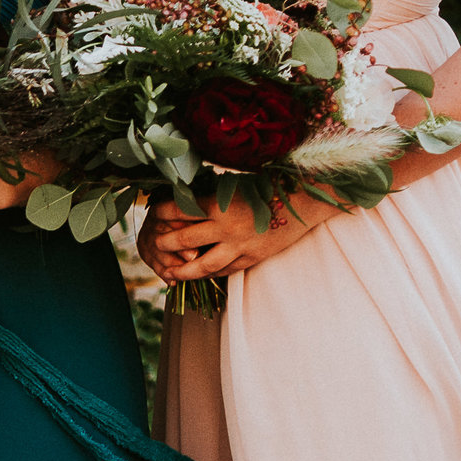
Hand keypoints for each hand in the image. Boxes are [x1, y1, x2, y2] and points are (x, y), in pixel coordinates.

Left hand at [144, 193, 333, 283]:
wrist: (306, 201)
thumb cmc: (270, 186)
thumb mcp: (238, 184)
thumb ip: (213, 193)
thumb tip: (184, 195)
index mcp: (221, 204)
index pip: (181, 210)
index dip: (163, 212)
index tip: (154, 212)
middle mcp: (227, 227)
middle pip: (185, 241)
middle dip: (166, 244)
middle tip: (155, 245)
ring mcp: (239, 246)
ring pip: (203, 266)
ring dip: (183, 271)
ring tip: (169, 273)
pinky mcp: (252, 258)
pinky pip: (225, 271)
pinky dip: (209, 274)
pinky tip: (198, 276)